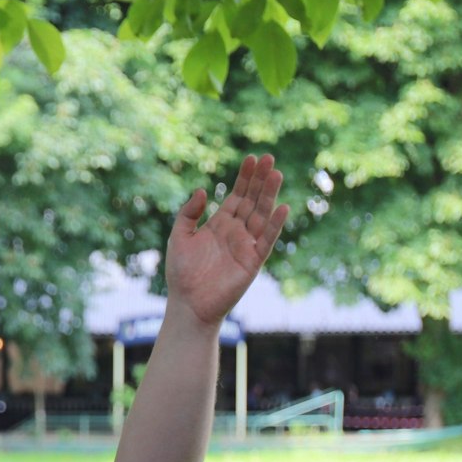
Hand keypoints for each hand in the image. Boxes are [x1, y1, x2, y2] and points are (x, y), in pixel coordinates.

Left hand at [164, 154, 288, 326]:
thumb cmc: (182, 273)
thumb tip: (202, 190)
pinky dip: (274, 224)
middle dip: (260, 180)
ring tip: (276, 173)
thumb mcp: (179, 237)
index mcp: (220, 224)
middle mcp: (236, 231)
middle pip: (252, 200)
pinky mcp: (253, 260)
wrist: (188, 304)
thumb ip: (188, 213)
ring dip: (269, 195)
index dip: (245, 177)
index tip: (252, 158)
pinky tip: (283, 207)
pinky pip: (266, 239)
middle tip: (269, 158)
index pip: (237, 195)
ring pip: (261, 215)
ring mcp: (246, 245)